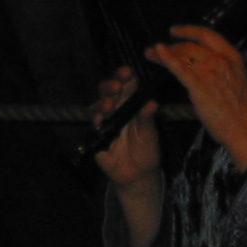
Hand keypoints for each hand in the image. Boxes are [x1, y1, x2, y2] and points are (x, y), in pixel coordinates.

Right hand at [89, 64, 160, 187]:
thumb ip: (148, 119)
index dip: (125, 75)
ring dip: (103, 103)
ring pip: (98, 104)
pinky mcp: (97, 134)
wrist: (137, 174)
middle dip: (111, 85)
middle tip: (117, 87)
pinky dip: (97, 120)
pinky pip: (94, 125)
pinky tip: (100, 119)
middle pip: (108, 90)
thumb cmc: (146, 149)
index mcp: (131, 102)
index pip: (126, 83)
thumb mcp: (150, 134)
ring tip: (110, 106)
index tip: (128, 72)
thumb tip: (152, 103)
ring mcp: (105, 120)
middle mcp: (116, 107)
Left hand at [145, 25, 246, 170]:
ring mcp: (211, 71)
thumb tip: (199, 75)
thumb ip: (219, 75)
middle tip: (158, 49)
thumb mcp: (237, 84)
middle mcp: (223, 60)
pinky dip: (166, 57)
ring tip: (151, 54)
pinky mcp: (200, 86)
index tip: (175, 31)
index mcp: (234, 58)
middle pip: (191, 44)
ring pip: (182, 54)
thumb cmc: (244, 115)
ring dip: (163, 52)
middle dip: (172, 44)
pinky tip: (157, 53)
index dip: (189, 30)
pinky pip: (179, 67)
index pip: (208, 35)